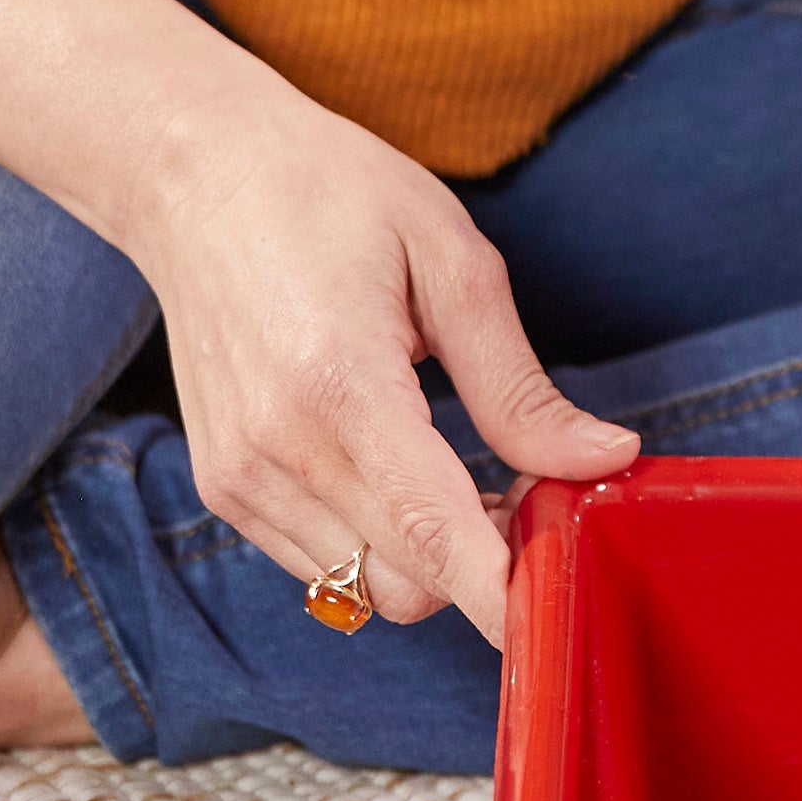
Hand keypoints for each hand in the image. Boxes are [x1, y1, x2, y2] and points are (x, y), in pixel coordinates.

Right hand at [131, 83, 637, 649]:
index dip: (501, 593)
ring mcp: (236, 479)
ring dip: (429, 557)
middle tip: (526, 490)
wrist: (197, 175)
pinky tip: (404, 470)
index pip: (432, 533)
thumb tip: (604, 459)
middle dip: (480, 563)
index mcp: (338, 389)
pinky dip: (377, 542)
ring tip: (463, 470)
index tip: (558, 624)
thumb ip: (519, 387)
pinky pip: (319, 562)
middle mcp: (273, 452)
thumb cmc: (332, 197)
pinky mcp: (223, 488)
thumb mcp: (453, 264)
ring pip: (361, 588)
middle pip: (406, 585)